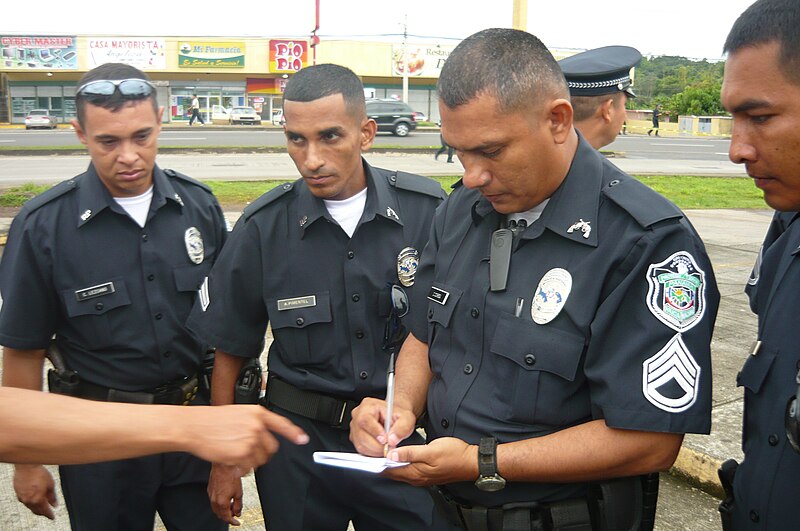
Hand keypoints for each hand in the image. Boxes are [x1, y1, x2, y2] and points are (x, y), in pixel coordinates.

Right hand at [13, 464, 56, 518]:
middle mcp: (29, 501)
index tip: (53, 517)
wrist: (26, 466)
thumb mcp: (51, 484)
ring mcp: (22, 497)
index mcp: (38, 500)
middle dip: (43, 513)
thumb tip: (55, 504)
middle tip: (47, 513)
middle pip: (36, 511)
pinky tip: (33, 500)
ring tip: (41, 507)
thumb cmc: (39, 473)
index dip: (50, 515)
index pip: (45, 511)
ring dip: (36, 508)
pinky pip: (25, 501)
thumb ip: (53, 497)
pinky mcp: (18, 493)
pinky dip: (30, 502)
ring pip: (30, 507)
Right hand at [184, 405, 307, 468]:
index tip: (302, 439)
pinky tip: (231, 460)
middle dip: (262, 454)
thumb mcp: (237, 413)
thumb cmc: (211, 420)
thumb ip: (253, 422)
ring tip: (235, 454)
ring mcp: (250, 440)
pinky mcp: (242, 454)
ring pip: (260, 460)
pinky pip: (248, 468)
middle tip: (247, 452)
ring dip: (250, 462)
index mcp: (256, 413)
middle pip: (272, 448)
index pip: (281, 424)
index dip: (293, 433)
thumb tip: (264, 434)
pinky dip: (241, 469)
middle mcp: (256, 425)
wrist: (194, 426)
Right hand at [207, 463, 243, 525]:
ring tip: (231, 506)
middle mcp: (214, 500)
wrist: (223, 465)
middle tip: (235, 514)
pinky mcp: (209, 490)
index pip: (226, 517)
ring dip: (223, 510)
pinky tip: (226, 499)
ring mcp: (211, 495)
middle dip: (228, 516)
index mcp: (222, 502)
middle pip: (220, 515)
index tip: (237, 522)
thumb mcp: (239, 492)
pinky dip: (219, 504)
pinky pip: (213, 502)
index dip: (232, 522)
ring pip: (216, 509)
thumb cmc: (231, 475)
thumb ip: (238, 505)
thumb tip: (238, 513)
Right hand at [349, 397, 416, 456]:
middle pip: (362, 435)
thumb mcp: (406, 418)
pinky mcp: (355, 439)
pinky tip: (381, 448)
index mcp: (368, 406)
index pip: (365, 420)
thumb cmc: (397, 415)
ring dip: (376, 450)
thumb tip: (392, 440)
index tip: (385, 439)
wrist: (394, 417)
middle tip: (390, 446)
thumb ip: (402, 427)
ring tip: (387, 446)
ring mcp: (355, 428)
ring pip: (361, 445)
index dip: (375, 432)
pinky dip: (372, 453)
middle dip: (378, 445)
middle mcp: (358, 416)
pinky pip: (361, 450)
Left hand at [384, 437, 477, 486]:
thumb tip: (392, 454)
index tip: (370, 453)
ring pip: (400, 470)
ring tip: (384, 450)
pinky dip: (401, 463)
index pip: (389, 471)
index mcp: (416, 473)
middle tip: (375, 449)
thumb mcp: (431, 450)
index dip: (378, 462)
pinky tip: (400, 455)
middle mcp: (417, 478)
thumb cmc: (454, 454)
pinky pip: (408, 469)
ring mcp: (422, 477)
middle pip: (393, 472)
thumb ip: (410, 453)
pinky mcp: (427, 473)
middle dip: (382, 462)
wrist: (472, 461)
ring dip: (391, 462)